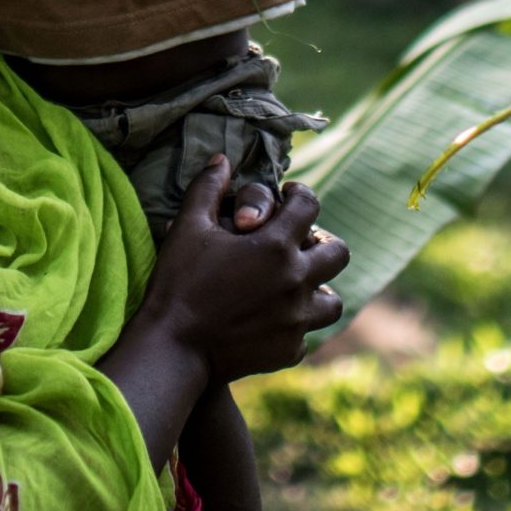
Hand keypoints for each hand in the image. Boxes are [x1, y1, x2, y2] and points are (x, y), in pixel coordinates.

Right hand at [138, 157, 350, 384]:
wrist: (173, 349)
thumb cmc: (178, 282)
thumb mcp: (188, 227)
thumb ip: (207, 188)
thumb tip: (222, 160)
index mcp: (277, 246)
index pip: (309, 205)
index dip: (300, 194)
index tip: (289, 196)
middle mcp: (297, 281)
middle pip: (338, 252)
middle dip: (323, 241)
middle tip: (300, 243)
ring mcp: (297, 320)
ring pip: (333, 301)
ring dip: (319, 289)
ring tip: (296, 285)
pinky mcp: (289, 351)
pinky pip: (307, 335)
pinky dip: (295, 326)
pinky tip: (274, 321)